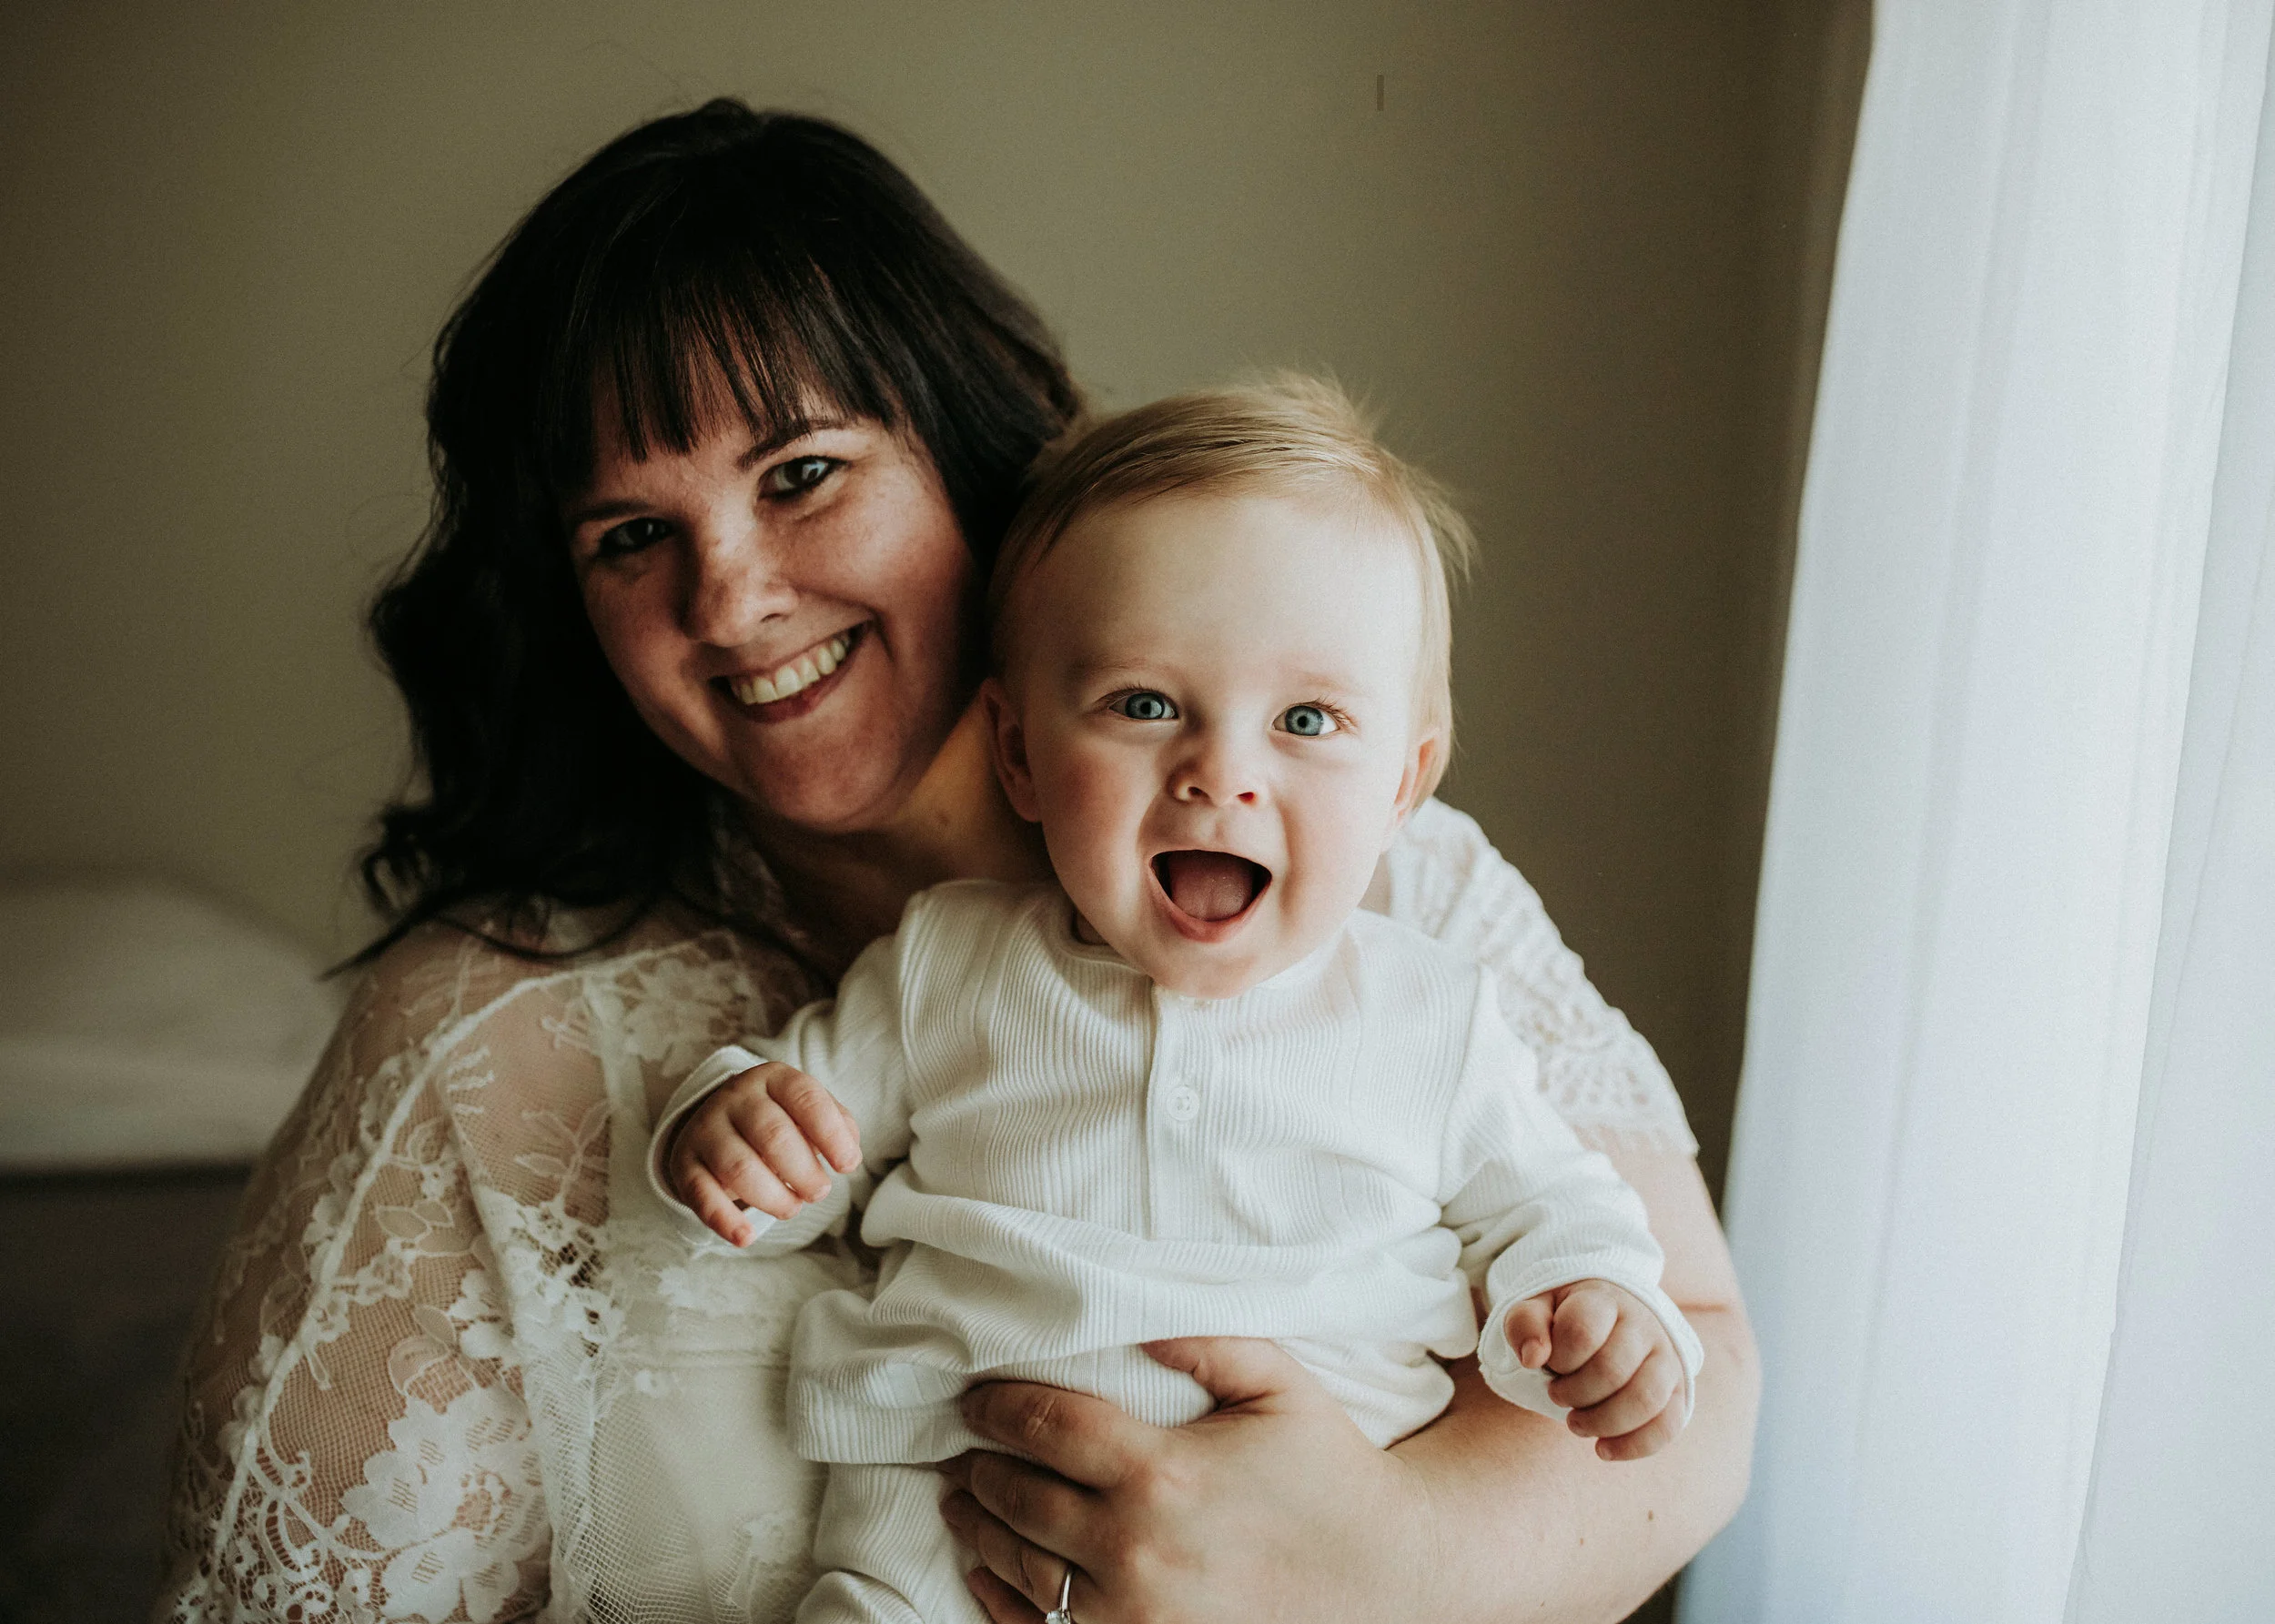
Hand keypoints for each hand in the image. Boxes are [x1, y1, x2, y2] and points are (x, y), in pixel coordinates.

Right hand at [665, 1062, 859, 1245]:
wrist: (718, 1121)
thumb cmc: (779, 1120)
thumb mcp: (808, 1113)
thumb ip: (838, 1126)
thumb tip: (849, 1155)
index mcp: (774, 1078)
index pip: (806, 1098)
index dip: (831, 1134)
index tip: (847, 1166)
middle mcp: (736, 1097)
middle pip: (774, 1135)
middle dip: (804, 1172)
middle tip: (818, 1192)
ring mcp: (706, 1128)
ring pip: (739, 1167)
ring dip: (773, 1197)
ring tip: (792, 1207)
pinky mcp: (685, 1163)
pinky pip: (701, 1193)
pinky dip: (724, 1219)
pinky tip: (745, 1237)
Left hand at [938, 1337, 1439, 1623]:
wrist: (1386, 1576)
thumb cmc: (1330, 1471)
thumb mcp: (1278, 1385)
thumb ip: (1204, 1341)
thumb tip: (1133, 1320)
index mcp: (1163, 1470)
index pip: (1047, 1426)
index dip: (998, 1407)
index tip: (974, 1398)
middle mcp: (1135, 1546)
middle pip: (1019, 1498)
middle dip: (980, 1468)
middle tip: (959, 1447)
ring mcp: (1132, 1614)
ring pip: (1022, 1568)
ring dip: (980, 1529)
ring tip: (960, 1500)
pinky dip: (1001, 1601)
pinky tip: (984, 1572)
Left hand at [1502, 1279, 1684, 1459]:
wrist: (1613, 1314)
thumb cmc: (1567, 1317)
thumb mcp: (1538, 1308)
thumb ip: (1525, 1324)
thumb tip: (1532, 1357)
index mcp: (1604, 1299)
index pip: (1582, 1331)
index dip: (1559, 1358)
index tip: (1549, 1363)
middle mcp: (1643, 1325)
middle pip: (1612, 1370)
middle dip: (1575, 1394)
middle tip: (1557, 1396)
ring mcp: (1666, 1357)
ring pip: (1645, 1399)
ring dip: (1603, 1422)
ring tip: (1576, 1423)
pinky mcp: (1679, 1389)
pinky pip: (1669, 1425)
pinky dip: (1635, 1446)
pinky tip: (1604, 1450)